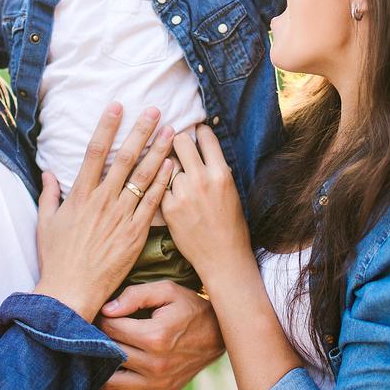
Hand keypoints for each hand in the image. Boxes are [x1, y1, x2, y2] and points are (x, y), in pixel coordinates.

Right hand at [33, 104, 174, 320]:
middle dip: (141, 131)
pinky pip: (153, 203)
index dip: (107, 126)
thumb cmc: (56, 259)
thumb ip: (49, 194)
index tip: (117, 106)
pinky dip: (163, 183)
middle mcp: (102, 201)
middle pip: (125, 158)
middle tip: (155, 111)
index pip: (94, 151)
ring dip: (159, 151)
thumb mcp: (46, 223)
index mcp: (80, 195)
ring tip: (172, 132)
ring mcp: (121, 216)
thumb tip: (48, 172)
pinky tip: (174, 166)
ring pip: (143, 177)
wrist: (70, 291)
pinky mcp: (135, 234)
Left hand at [89, 281, 223, 389]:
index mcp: (155, 336)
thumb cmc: (189, 308)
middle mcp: (155, 364)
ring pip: (112, 386)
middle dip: (95, 344)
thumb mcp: (167, 291)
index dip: (100, 319)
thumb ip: (135, 295)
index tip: (100, 315)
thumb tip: (106, 310)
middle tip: (89, 336)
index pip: (111, 329)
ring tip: (86, 364)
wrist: (219, 333)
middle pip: (109, 355)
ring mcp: (158, 385)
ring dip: (95, 376)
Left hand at [161, 125, 252, 280]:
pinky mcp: (168, 208)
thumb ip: (216, 169)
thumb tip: (203, 150)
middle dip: (176, 141)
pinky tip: (165, 190)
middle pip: (180, 141)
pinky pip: (159, 185)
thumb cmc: (231, 225)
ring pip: (166, 164)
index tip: (194, 133)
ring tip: (170, 173)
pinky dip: (161, 186)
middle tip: (176, 146)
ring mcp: (183, 193)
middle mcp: (202, 179)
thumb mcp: (230, 190)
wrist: (223, 257)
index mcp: (221, 173)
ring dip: (168, 166)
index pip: (205, 136)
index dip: (198, 132)